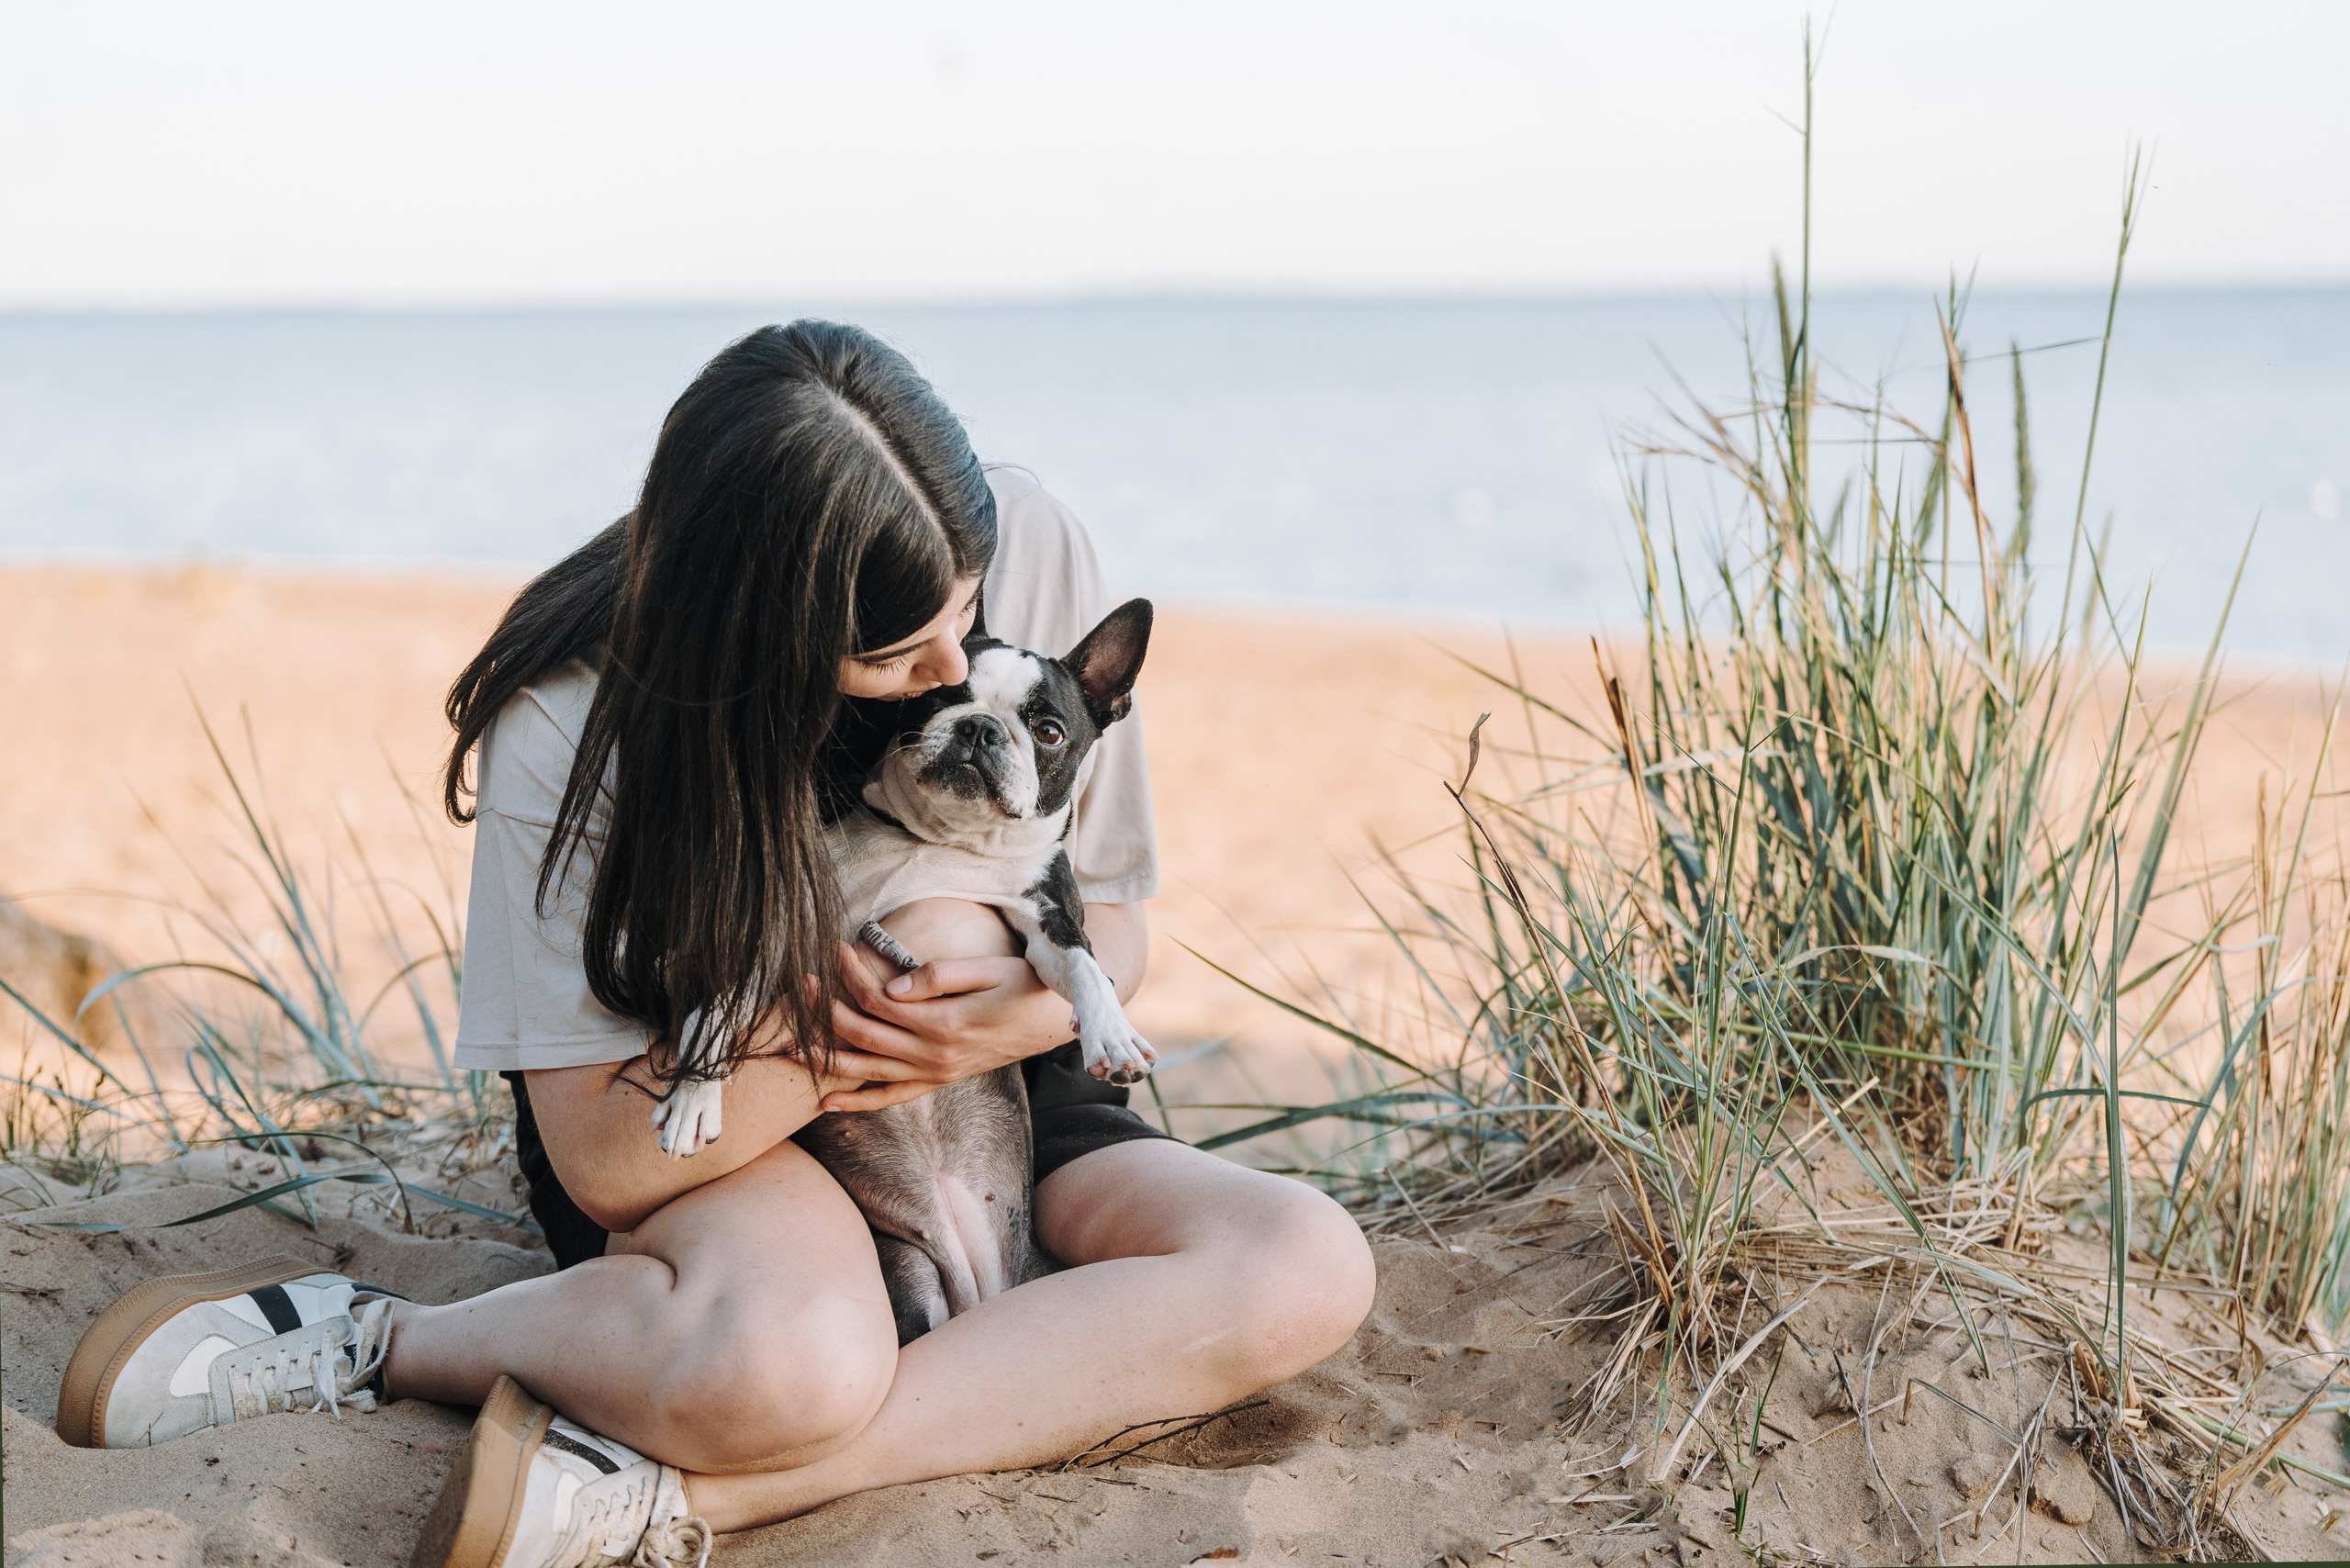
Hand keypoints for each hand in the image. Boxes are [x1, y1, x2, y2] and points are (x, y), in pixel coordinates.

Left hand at [818, 940, 1077, 1112]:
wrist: (1054, 1022)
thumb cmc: (1023, 987)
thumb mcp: (988, 969)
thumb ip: (939, 976)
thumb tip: (891, 987)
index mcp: (942, 1022)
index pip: (877, 999)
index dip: (849, 974)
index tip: (832, 948)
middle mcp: (932, 1055)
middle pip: (861, 1035)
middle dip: (824, 1012)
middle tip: (801, 985)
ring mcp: (934, 1073)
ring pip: (867, 1070)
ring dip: (825, 1059)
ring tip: (788, 1045)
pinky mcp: (938, 1081)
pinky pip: (891, 1097)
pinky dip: (858, 1102)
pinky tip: (826, 1101)